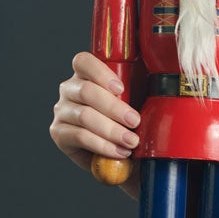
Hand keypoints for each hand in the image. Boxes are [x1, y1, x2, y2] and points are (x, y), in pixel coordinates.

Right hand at [51, 52, 140, 174]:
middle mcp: (70, 89)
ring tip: (131, 141)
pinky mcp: (59, 133)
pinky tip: (119, 152)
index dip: (100, 73)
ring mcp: (63, 110)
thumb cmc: (133, 121)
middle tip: (135, 121)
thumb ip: (140, 81)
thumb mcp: (139, 97)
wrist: (127, 155)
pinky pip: (79, 136)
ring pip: (84, 116)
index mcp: (86, 74)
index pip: (83, 62)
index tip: (121, 89)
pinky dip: (102, 145)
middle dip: (114, 108)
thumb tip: (159, 67)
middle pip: (86, 91)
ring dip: (111, 130)